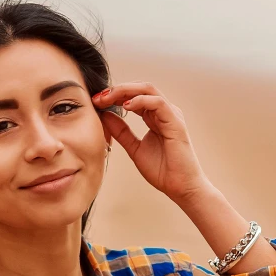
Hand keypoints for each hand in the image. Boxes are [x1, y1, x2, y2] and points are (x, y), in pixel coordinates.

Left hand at [92, 81, 210, 202]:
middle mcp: (163, 112)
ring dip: (125, 91)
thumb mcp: (134, 148)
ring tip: (108, 98)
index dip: (113, 96)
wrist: (179, 186)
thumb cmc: (162, 170)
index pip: (133, 97)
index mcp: (154, 117)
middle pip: (139, 88)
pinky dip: (141, 101)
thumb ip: (121, 132)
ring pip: (148, 90)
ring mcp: (170, 115)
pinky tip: (126, 106)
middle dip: (116, 90)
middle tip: (98, 97)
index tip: (95, 102)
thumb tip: (105, 116)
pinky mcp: (175, 121)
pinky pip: (158, 102)